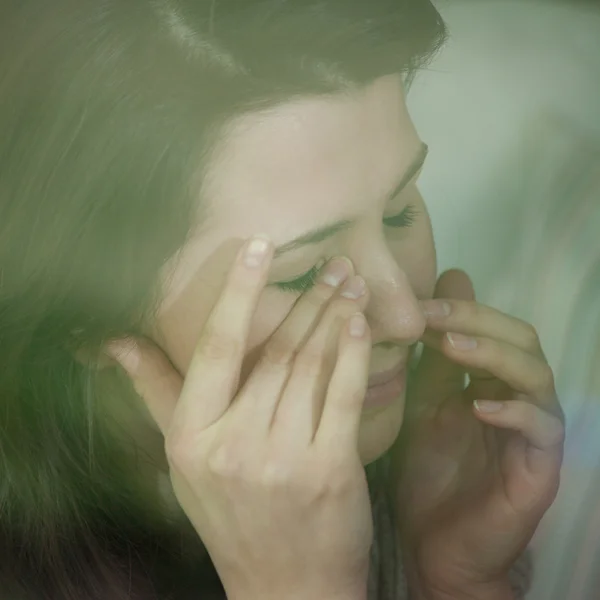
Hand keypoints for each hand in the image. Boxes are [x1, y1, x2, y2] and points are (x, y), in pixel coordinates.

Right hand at [106, 239, 372, 599]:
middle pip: (275, 351)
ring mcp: (283, 458)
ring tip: (352, 283)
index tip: (258, 246)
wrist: (284, 585)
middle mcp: (233, 443)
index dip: (237, 292)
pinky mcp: (329, 471)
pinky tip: (361, 323)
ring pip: (311, 366)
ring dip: (334, 317)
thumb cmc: (229, 515)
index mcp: (192, 435)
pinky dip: (354, 354)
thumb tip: (116, 344)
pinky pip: (344, 396)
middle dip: (308, 299)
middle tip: (334, 263)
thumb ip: (155, 394)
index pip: (215, 348)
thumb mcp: (182, 459)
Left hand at [392, 269, 563, 598]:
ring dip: (494, 354)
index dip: (456, 309)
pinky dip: (514, 412)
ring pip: (536, 375)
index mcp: (489, 380)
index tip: (413, 301)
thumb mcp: (420, 407)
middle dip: (475, 320)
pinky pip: (542, 429)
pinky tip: (480, 406)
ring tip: (451, 345)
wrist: (433, 543)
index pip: (490, 326)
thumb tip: (427, 304)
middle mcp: (518, 397)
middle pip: (518, 339)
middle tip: (431, 314)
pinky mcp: (540, 467)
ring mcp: (533, 431)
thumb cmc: (426, 472)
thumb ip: (429, 362)